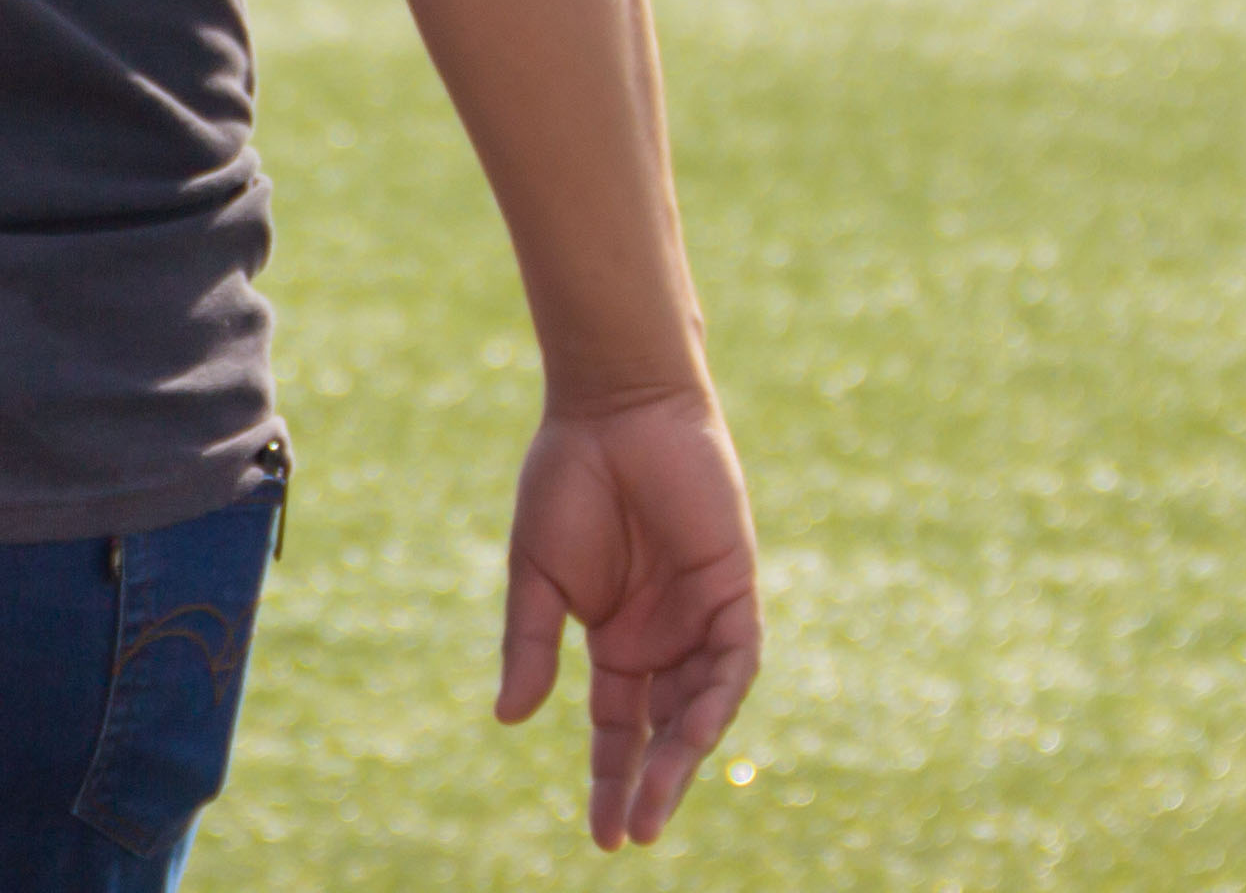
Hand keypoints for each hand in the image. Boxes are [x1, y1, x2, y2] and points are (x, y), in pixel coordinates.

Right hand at [497, 386, 761, 848]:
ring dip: (680, 756)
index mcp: (617, 638)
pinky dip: (716, 697)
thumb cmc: (568, 479)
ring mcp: (702, 614)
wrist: (613, 407)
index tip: (601, 839)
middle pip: (663, 729)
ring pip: (701, 705)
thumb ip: (529, 646)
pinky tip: (690, 732)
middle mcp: (665, 637)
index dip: (611, 778)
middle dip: (647, 783)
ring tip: (652, 804)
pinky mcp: (733, 585)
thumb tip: (511, 721)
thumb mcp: (537, 575)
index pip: (620, 726)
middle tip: (627, 836)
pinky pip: (734, 658)